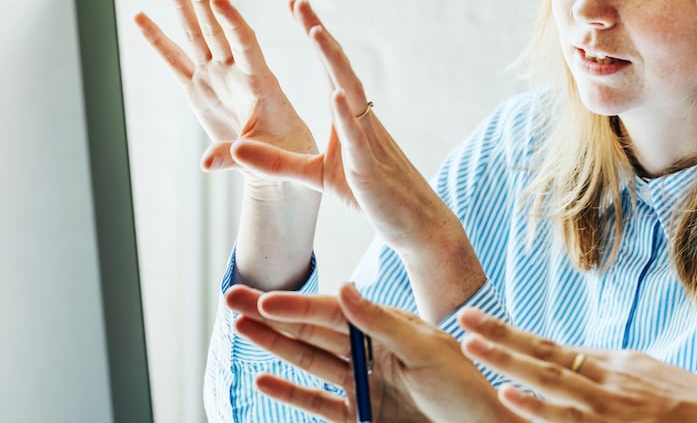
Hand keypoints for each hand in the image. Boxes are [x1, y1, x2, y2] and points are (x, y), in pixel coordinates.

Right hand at [134, 0, 316, 183]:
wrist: (280, 161)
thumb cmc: (285, 156)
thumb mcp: (268, 158)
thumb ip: (236, 156)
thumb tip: (205, 165)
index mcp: (260, 83)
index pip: (245, 44)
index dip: (232, 22)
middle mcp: (235, 72)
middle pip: (216, 28)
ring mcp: (215, 78)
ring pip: (196, 35)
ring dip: (182, 6)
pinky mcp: (199, 90)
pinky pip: (174, 61)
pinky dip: (157, 41)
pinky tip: (140, 16)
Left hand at [226, 0, 427, 225]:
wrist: (413, 222)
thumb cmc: (370, 195)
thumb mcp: (314, 176)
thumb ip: (276, 162)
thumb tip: (237, 149)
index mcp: (348, 117)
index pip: (329, 68)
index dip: (315, 37)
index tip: (297, 6)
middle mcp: (361, 119)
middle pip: (339, 68)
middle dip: (319, 33)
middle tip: (299, 2)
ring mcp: (368, 139)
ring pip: (350, 91)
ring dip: (333, 62)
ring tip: (315, 32)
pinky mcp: (369, 166)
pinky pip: (357, 136)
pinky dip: (346, 113)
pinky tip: (336, 93)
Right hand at [228, 283, 514, 422]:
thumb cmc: (465, 385)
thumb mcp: (427, 349)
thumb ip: (382, 322)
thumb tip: (345, 287)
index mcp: (388, 328)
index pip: (333, 312)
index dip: (297, 305)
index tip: (263, 297)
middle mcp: (371, 351)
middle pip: (312, 331)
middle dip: (271, 316)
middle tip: (230, 298)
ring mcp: (364, 384)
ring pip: (308, 362)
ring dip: (273, 347)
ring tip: (239, 329)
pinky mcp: (362, 416)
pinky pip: (318, 403)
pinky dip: (291, 392)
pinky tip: (265, 379)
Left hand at [458, 309, 696, 422]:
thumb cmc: (694, 407)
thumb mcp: (647, 376)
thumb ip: (607, 373)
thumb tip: (568, 366)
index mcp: (611, 365)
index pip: (548, 346)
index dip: (509, 333)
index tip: (474, 317)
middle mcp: (607, 382)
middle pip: (542, 357)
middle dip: (499, 339)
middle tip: (461, 320)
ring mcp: (611, 410)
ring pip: (550, 385)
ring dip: (509, 366)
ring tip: (473, 351)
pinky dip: (539, 410)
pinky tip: (511, 398)